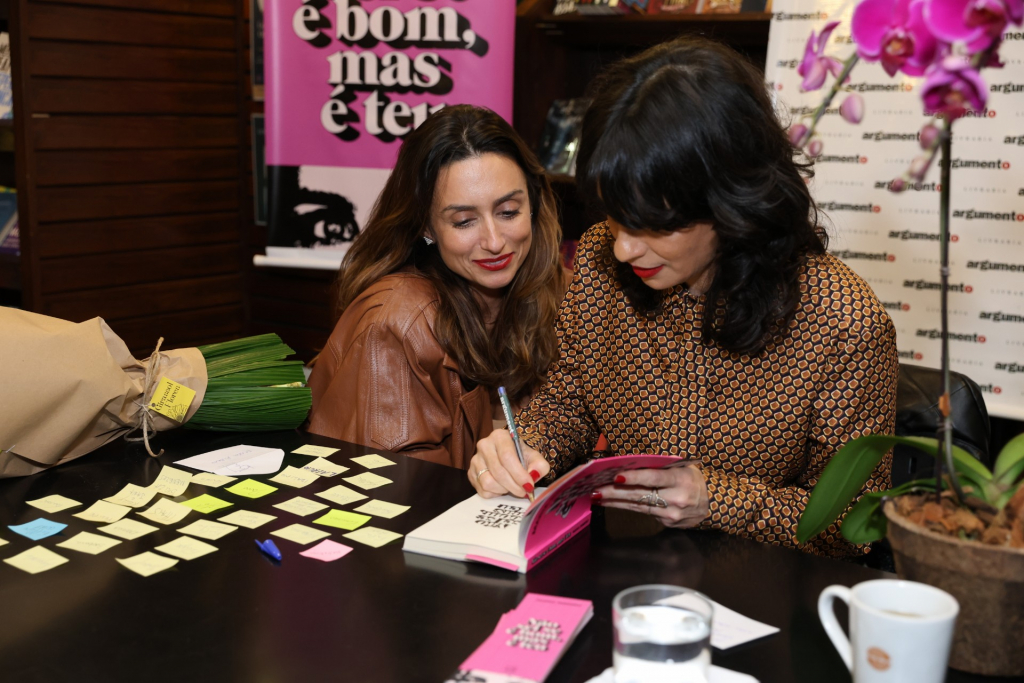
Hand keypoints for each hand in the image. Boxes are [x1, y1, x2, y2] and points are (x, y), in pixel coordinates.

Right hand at [468, 429, 550, 498]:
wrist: (508, 459)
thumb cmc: (521, 457)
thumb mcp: (534, 458)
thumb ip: (539, 466)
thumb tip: (533, 475)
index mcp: (500, 436)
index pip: (507, 457)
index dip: (519, 474)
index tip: (529, 485)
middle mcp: (484, 445)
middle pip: (498, 471)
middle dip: (514, 486)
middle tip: (524, 492)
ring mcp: (475, 459)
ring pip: (488, 482)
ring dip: (504, 489)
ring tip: (512, 486)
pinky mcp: (470, 473)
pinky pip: (482, 490)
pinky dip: (495, 493)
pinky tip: (502, 487)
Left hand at [594, 465, 708, 527]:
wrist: (714, 503)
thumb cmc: (694, 479)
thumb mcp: (683, 467)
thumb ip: (661, 468)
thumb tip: (630, 465)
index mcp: (680, 479)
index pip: (654, 478)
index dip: (635, 478)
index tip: (616, 476)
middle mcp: (676, 499)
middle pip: (641, 495)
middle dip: (615, 493)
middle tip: (595, 490)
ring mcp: (671, 514)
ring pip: (638, 507)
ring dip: (615, 502)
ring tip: (597, 496)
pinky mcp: (667, 523)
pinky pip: (643, 513)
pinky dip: (626, 507)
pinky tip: (612, 503)